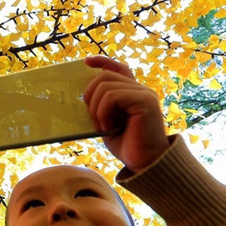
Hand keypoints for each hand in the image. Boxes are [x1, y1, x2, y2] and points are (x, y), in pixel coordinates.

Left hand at [84, 56, 170, 170]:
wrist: (145, 164)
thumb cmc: (126, 145)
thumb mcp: (107, 121)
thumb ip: (100, 105)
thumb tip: (80, 94)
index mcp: (132, 93)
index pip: (118, 67)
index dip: (102, 61)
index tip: (86, 62)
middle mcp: (140, 89)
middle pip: (104, 76)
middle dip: (90, 95)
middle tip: (93, 119)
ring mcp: (144, 94)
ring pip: (105, 86)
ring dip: (96, 108)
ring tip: (103, 126)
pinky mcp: (145, 101)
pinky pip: (112, 96)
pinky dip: (103, 113)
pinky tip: (109, 128)